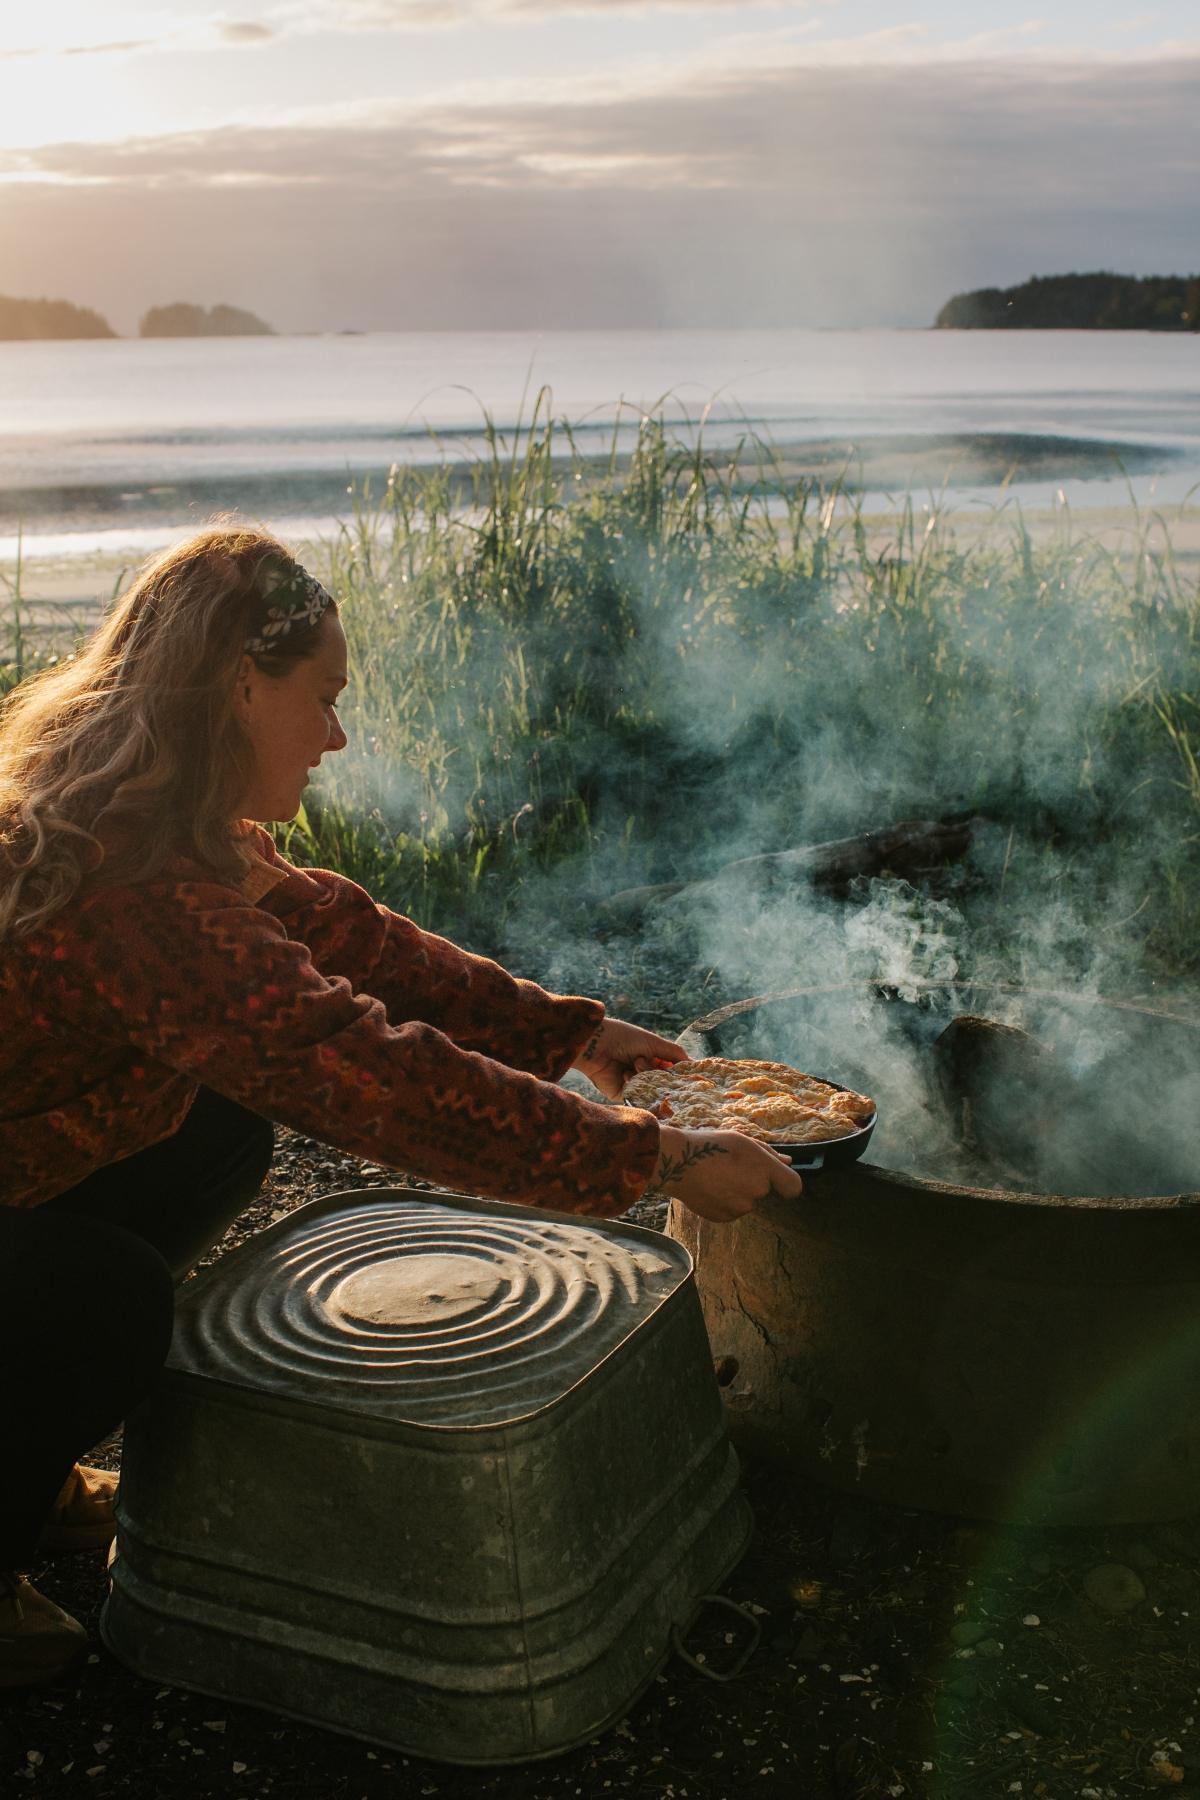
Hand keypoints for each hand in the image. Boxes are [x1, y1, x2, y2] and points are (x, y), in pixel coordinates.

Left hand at [571, 1015, 687, 1100]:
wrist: (595, 1045)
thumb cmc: (624, 1038)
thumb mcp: (654, 1042)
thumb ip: (675, 1054)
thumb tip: (695, 1064)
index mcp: (652, 1058)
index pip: (673, 1070)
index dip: (680, 1073)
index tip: (690, 1076)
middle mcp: (644, 1072)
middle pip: (665, 1082)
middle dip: (660, 1072)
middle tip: (653, 1062)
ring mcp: (634, 1084)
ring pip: (652, 1089)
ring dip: (646, 1075)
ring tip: (635, 1062)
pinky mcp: (623, 1095)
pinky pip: (638, 1096)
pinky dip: (634, 1083)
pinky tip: (626, 1072)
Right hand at [650, 1125, 802, 1222]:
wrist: (678, 1162)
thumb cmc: (711, 1145)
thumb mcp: (742, 1140)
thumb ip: (769, 1153)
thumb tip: (788, 1161)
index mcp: (764, 1168)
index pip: (793, 1186)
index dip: (787, 1183)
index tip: (779, 1180)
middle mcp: (756, 1191)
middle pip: (764, 1190)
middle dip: (752, 1181)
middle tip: (730, 1168)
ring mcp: (740, 1208)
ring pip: (746, 1201)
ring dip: (737, 1192)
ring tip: (716, 1176)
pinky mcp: (725, 1218)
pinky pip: (732, 1210)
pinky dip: (724, 1202)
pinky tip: (710, 1188)